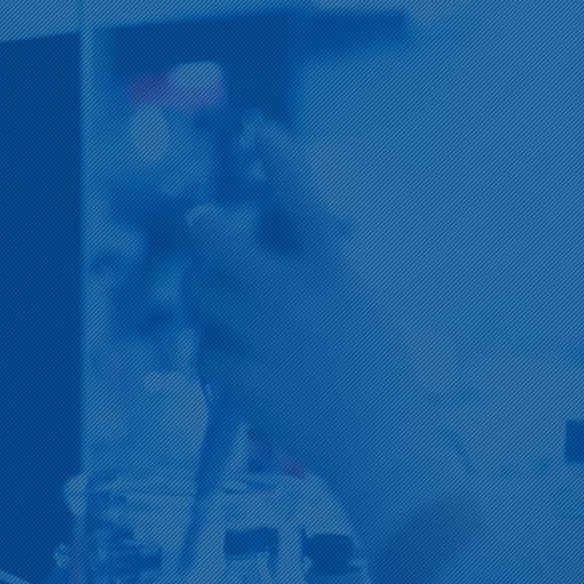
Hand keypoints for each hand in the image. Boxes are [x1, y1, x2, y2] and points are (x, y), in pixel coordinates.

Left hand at [186, 121, 465, 552]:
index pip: (304, 205)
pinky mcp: (244, 383)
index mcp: (332, 276)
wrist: (383, 451)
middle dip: (204, 229)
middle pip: (217, 240)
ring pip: (200, 295)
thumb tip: (259, 265)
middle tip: (204, 225)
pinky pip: (205, 354)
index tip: (260, 131)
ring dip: (207, 301)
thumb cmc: (378, 382)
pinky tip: (246, 378)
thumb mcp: (360, 311)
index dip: (281, 163)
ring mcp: (264, 340)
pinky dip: (219, 363)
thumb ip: (317, 281)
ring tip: (232, 320)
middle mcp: (293, 300)